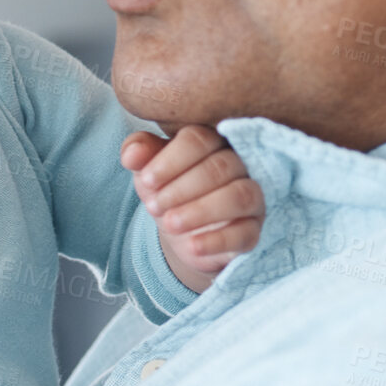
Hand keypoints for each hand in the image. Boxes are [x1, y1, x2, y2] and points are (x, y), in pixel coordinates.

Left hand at [122, 126, 263, 291]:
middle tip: (153, 206)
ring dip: (201, 210)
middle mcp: (239, 164)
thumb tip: (132, 153)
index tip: (147, 180)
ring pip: (240, 196)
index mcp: (212, 142)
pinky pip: (246, 233)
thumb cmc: (168, 189)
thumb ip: (139, 153)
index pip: (199, 139)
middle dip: (181, 189)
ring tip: (169, 224)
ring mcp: (252, 197)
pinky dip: (217, 240)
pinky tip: (192, 246)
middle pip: (220, 167)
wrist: (180, 232)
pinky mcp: (253, 229)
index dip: (170, 160)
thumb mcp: (148, 170)